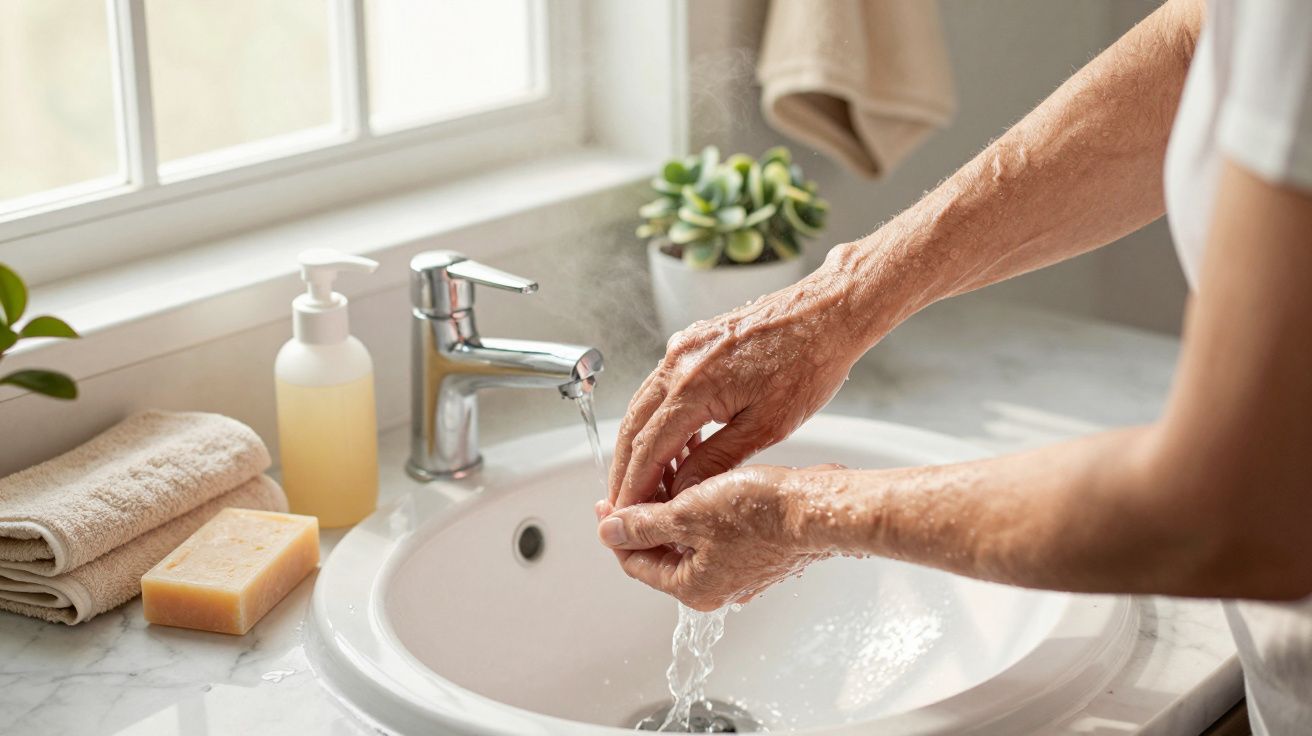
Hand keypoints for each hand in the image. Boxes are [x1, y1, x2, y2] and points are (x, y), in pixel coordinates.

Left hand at [595, 464, 847, 610]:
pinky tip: (702, 476)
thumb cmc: (761, 514)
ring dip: (674, 503)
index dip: (617, 529)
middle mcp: (715, 585)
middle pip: (662, 549)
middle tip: (638, 478)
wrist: (818, 508)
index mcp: (693, 587)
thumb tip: (609, 533)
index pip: (636, 562)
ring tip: (670, 467)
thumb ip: (644, 524)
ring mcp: (739, 569)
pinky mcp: (758, 550)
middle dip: (647, 512)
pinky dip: (702, 505)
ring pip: (691, 536)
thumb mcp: (688, 513)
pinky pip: (717, 530)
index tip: (608, 501)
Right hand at [610, 258, 872, 509]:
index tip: (628, 515)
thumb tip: (684, 490)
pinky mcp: (692, 342)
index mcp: (693, 386)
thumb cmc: (809, 364)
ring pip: (643, 405)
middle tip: (625, 506)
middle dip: (626, 470)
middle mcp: (678, 362)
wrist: (827, 313)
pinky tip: (676, 444)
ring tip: (649, 483)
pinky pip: (661, 386)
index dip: (634, 486)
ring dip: (641, 445)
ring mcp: (682, 348)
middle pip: (633, 427)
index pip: (648, 448)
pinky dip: (660, 419)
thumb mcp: (767, 426)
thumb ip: (718, 460)